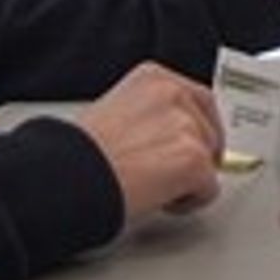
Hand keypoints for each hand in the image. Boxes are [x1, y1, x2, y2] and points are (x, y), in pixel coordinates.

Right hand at [75, 62, 223, 216]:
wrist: (68, 179)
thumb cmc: (80, 156)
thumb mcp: (116, 113)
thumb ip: (150, 117)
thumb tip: (171, 138)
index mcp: (153, 77)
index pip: (199, 100)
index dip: (196, 130)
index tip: (189, 147)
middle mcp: (174, 93)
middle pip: (210, 131)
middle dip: (194, 156)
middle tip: (164, 175)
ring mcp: (187, 125)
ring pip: (210, 162)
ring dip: (188, 180)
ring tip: (151, 185)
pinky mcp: (194, 159)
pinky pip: (209, 190)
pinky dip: (189, 202)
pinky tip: (159, 199)